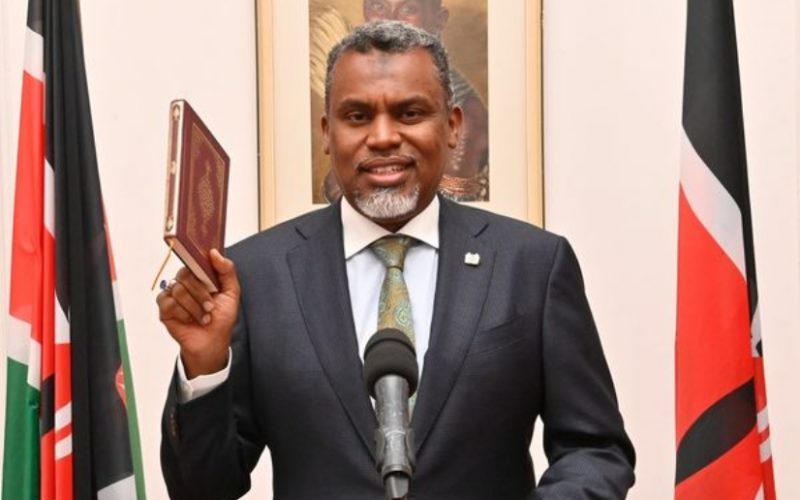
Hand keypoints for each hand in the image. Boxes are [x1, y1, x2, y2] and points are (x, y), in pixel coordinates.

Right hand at [157, 249, 240, 377]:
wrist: (213, 341)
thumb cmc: (221, 317)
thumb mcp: (231, 292)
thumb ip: (227, 271)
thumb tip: (214, 253)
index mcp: (199, 276)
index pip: (194, 261)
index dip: (199, 266)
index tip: (208, 276)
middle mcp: (184, 283)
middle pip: (184, 275)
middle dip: (200, 293)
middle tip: (210, 307)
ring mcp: (172, 295)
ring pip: (178, 290)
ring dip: (195, 307)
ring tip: (204, 317)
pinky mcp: (164, 309)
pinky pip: (168, 303)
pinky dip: (183, 313)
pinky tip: (190, 320)